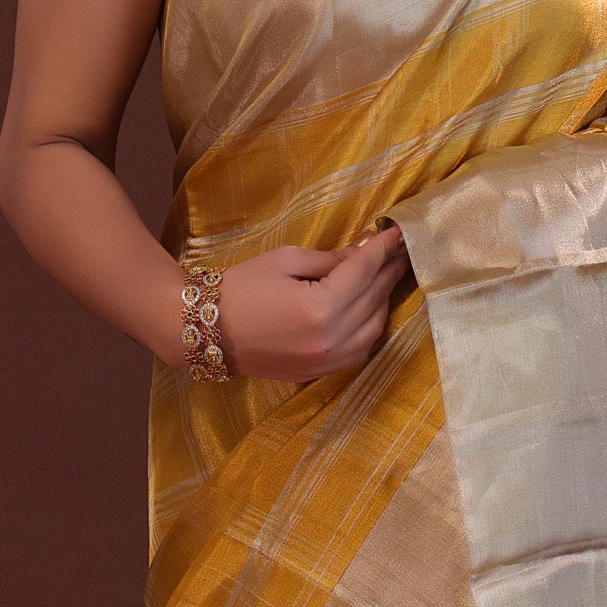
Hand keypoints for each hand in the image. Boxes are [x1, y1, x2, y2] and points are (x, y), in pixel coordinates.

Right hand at [213, 224, 410, 381]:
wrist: (207, 331)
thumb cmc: (241, 287)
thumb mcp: (285, 260)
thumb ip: (329, 260)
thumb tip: (361, 256)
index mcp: (320, 307)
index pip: (364, 272)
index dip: (382, 249)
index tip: (398, 233)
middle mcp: (331, 338)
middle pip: (374, 298)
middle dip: (387, 271)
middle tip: (398, 251)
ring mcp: (327, 361)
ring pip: (375, 327)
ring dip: (383, 299)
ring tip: (385, 276)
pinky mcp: (320, 373)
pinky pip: (360, 350)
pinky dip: (370, 327)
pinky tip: (369, 308)